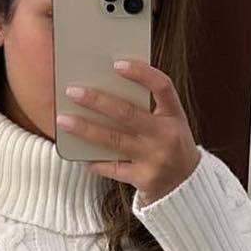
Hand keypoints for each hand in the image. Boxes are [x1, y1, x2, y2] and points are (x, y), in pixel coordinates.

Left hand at [55, 58, 200, 203]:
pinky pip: (112, 168)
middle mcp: (167, 136)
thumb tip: (105, 88)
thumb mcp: (169, 124)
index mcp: (174, 115)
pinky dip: (95, 162)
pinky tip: (79, 155)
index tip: (117, 64)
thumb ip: (148, 108)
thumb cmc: (170, 146)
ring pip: (114, 140)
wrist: (187, 186)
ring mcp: (155, 159)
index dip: (141, 73)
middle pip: (127, 113)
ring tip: (63, 120)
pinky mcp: (144, 180)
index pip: (161, 86)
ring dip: (85, 129)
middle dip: (97, 101)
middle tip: (72, 91)